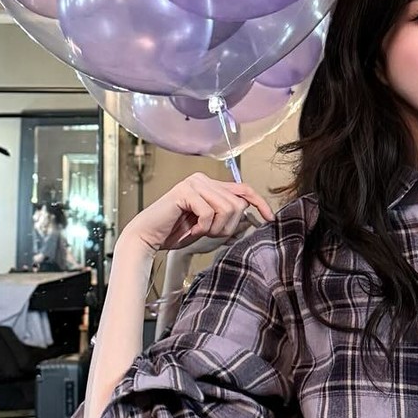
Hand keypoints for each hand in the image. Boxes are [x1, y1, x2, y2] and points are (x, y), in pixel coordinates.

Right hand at [119, 174, 273, 257]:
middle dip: (228, 226)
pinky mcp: (185, 191)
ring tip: (199, 232)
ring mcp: (194, 183)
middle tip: (209, 234)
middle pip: (238, 204)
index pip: (244, 189)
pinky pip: (210, 212)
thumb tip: (252, 218)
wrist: (148, 237)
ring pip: (227, 208)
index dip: (260, 203)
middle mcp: (203, 179)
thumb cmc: (176, 232)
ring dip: (216, 228)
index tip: (269, 219)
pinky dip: (203, 227)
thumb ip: (226, 217)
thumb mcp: (208, 225)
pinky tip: (191, 230)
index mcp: (211, 185)